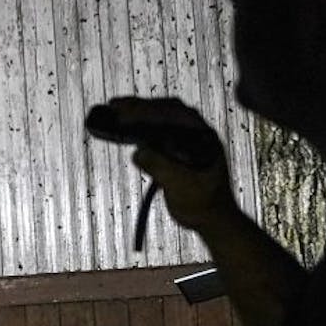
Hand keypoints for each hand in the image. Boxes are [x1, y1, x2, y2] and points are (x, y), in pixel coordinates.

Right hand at [90, 97, 237, 233]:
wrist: (212, 219)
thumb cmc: (204, 203)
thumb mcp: (181, 186)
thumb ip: (161, 168)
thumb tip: (138, 153)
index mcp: (203, 136)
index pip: (173, 114)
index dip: (147, 111)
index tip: (124, 113)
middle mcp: (196, 132)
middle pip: (166, 110)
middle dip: (140, 106)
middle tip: (114, 106)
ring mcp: (186, 138)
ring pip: (160, 117)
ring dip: (138, 113)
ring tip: (114, 110)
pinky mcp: (175, 147)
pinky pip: (156, 130)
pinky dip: (139, 126)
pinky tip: (125, 126)